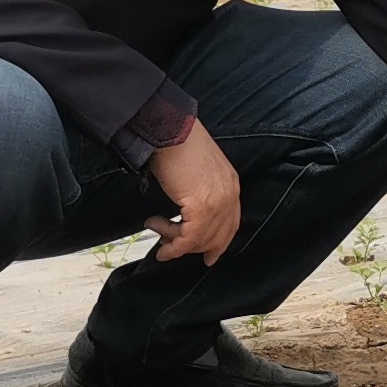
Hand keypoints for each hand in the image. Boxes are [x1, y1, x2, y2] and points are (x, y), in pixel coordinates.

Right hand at [145, 119, 241, 263]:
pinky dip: (172, 242)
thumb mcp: (197, 171)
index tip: (209, 257)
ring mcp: (218, 201)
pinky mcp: (202, 206)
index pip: (231, 223)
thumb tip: (188, 213)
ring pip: (200, 239)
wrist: (168, 129)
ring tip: (157, 234)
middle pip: (217, 236)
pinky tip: (155, 229)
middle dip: (193, 248)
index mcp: (231, 183)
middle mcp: (230, 193)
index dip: (219, 243)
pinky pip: (188, 237)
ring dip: (175, 242)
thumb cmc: (176, 143)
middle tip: (170, 250)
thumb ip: (200, 191)